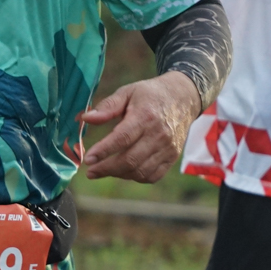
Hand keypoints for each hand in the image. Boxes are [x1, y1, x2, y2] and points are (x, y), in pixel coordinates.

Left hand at [78, 72, 199, 182]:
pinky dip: (136, 177)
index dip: (103, 151)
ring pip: (141, 171)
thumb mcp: (128, 92)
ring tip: (103, 170)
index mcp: (145, 116)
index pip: (122, 138)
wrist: (183, 98)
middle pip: (130, 159)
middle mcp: (159, 135)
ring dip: (119, 174)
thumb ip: (108, 106)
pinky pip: (153, 176)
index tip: (87, 159)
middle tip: (90, 171)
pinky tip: (123, 172)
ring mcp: (168, 148)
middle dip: (107, 168)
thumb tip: (86, 118)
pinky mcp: (172, 157)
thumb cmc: (150, 94)